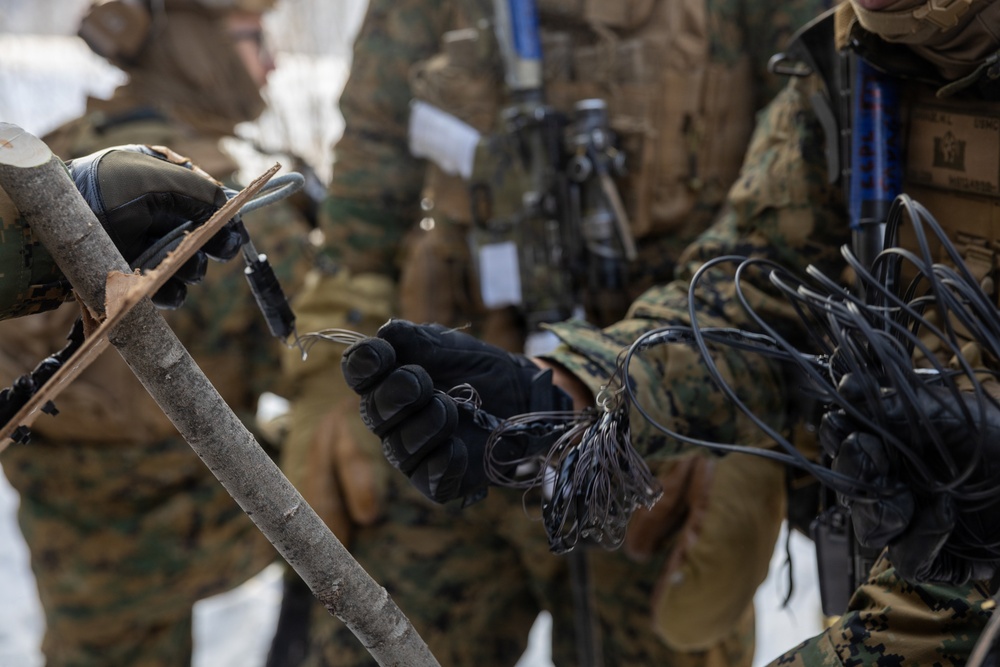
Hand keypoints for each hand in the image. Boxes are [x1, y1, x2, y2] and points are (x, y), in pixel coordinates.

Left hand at [67, 145, 245, 307]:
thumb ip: (202, 192)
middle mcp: (164, 220)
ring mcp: (150, 248)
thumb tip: (231, 211)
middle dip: (215, 247)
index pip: (213, 210)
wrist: (68, 210)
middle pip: (208, 242)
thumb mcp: (162, 176)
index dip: (228, 223)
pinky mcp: (136, 275)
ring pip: (192, 269)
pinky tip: (164, 283)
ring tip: (185, 264)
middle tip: (217, 249)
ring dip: (194, 268)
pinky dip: (171, 291)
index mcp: (172, 191)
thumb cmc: (110, 183)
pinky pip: (168, 292)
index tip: (234, 235)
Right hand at [341, 319, 571, 503]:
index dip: (364, 364)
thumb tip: (386, 332)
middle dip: (394, 395)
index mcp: (387, 380)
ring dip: (423, 426)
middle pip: (373, 413)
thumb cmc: (476, 368)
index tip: (382, 352)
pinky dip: (442, 462)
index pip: (360, 374)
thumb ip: (418, 340)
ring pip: (399, 448)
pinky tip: (457, 447)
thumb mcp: (450, 346)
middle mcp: (393, 419)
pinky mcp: (439, 479)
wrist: (522, 396)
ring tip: (449, 409)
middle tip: (421, 381)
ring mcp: (413, 452)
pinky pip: (428, 479)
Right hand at [820, 373, 999, 584]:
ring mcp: (916, 524)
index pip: (846, 444)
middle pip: (848, 488)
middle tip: (869, 455)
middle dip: (853, 471)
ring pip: (870, 528)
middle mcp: (899, 485)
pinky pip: (908, 559)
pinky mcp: (938, 559)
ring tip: (902, 496)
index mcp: (895, 448)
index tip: (845, 427)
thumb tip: (846, 386)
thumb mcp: (951, 414)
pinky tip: (945, 513)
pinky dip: (922, 537)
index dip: (839, 438)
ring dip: (879, 509)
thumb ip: (896, 406)